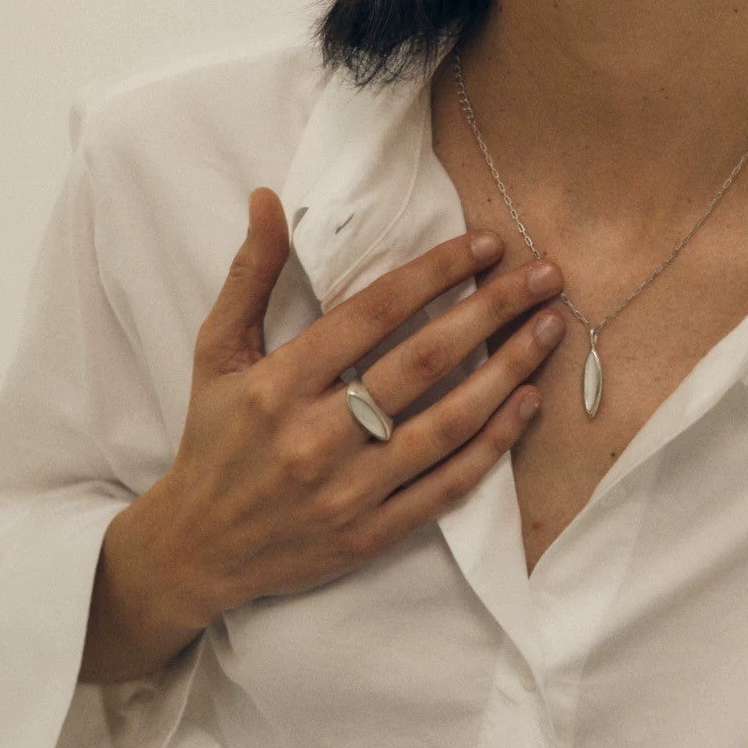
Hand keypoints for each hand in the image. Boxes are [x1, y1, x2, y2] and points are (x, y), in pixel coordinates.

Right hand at [152, 187, 565, 623]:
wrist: (197, 550)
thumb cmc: (213, 436)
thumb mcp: (216, 350)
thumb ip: (250, 274)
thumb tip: (267, 198)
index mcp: (279, 383)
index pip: (373, 313)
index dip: (434, 273)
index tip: (485, 244)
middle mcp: (316, 437)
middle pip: (423, 361)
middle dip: (491, 311)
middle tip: (544, 275)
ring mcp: (349, 490)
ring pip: (446, 424)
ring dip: (508, 372)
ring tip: (550, 328)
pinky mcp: (372, 533)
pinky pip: (446, 486)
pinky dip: (493, 445)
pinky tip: (527, 403)